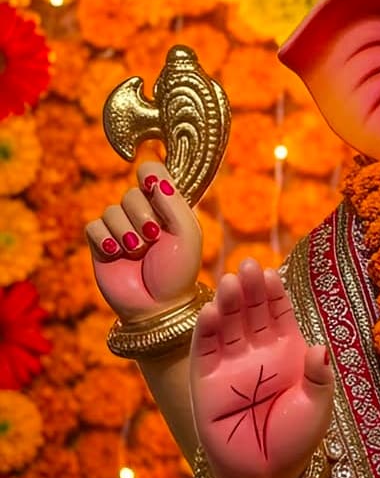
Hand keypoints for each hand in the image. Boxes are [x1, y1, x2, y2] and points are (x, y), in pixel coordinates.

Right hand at [86, 164, 201, 321]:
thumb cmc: (178, 272)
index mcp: (167, 206)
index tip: (152, 185)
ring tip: (138, 252)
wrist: (158, 306)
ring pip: (111, 210)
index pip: (152, 171)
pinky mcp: (100, 244)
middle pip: (131, 192)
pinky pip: (94, 227)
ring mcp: (120, 228)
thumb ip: (172, 201)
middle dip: (142, 215)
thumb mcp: (186, 234)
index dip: (149, 174)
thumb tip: (151, 174)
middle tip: (153, 237)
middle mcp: (142, 213)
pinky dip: (106, 240)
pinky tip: (117, 255)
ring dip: (126, 232)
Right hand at [190, 258, 333, 477]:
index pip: (279, 312)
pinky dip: (207, 331)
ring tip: (230, 283)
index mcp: (287, 351)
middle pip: (252, 312)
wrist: (265, 474)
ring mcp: (230, 364)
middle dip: (250, 289)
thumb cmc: (296, 440)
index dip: (274, 293)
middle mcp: (258, 352)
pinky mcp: (206, 380)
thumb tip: (320, 347)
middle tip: (247, 266)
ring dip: (228, 303)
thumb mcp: (317, 407)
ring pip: (228, 325)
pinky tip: (212, 312)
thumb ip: (319, 377)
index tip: (272, 274)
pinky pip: (205, 350)